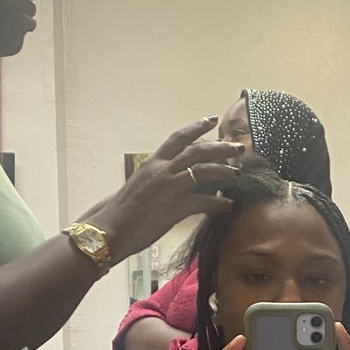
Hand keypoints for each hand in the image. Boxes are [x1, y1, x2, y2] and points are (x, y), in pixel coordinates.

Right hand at [88, 117, 244, 263]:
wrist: (111, 229)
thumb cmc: (122, 211)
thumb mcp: (139, 184)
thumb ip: (155, 177)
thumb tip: (167, 178)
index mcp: (153, 162)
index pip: (178, 138)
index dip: (196, 127)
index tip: (211, 120)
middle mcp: (162, 169)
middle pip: (197, 150)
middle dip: (221, 147)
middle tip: (238, 147)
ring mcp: (169, 187)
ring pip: (204, 171)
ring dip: (224, 171)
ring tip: (237, 174)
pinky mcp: (175, 207)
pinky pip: (204, 202)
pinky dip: (219, 203)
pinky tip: (228, 205)